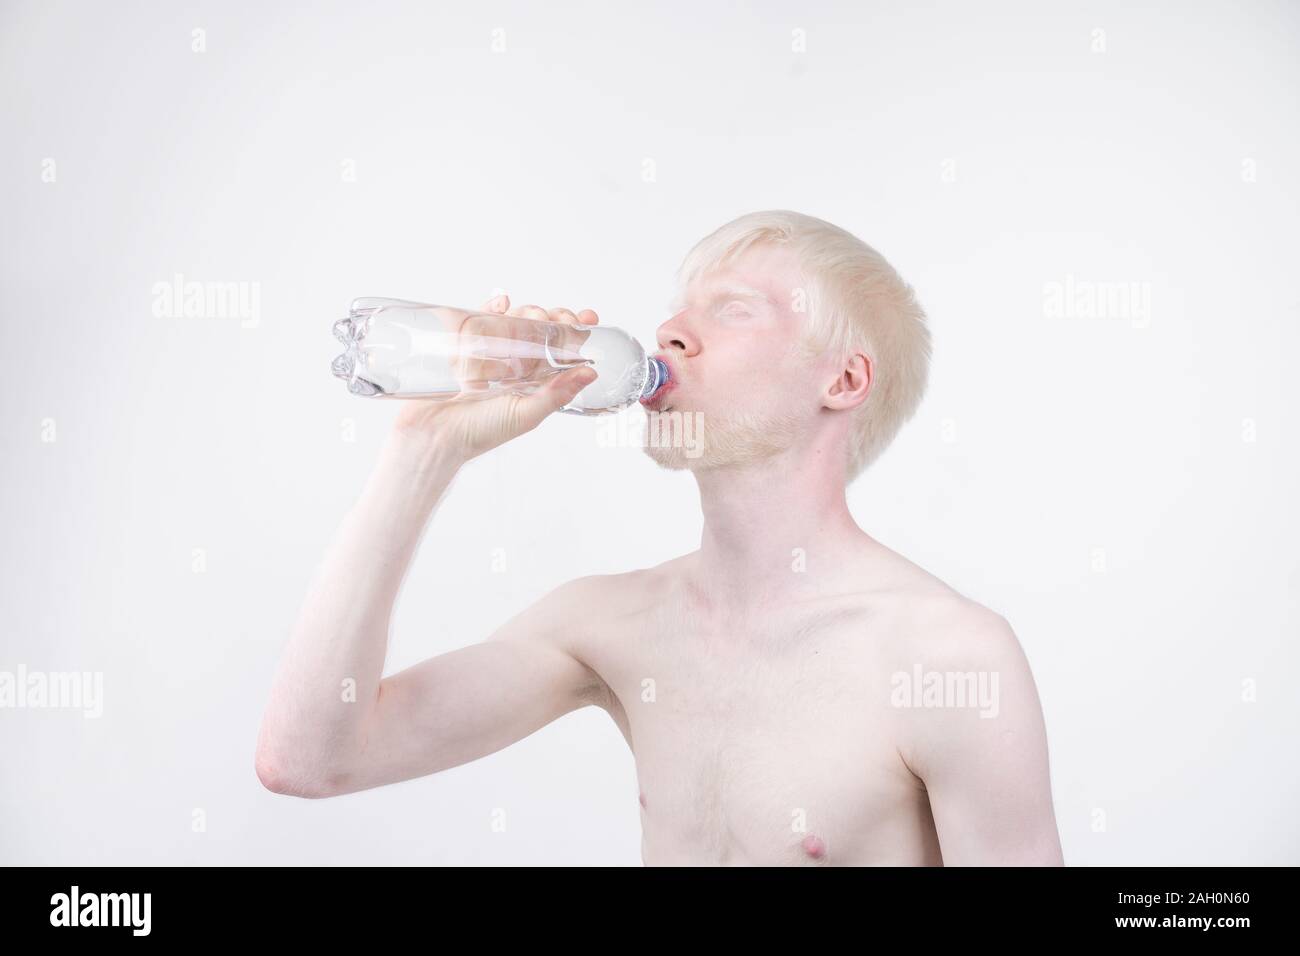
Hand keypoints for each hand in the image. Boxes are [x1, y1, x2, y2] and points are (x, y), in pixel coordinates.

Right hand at [392, 294, 599, 459]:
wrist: (433, 434)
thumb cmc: (480, 432)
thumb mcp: (525, 415)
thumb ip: (556, 395)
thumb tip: (590, 373)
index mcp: (534, 381)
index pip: (562, 350)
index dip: (575, 331)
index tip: (587, 318)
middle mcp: (515, 365)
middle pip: (540, 330)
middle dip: (552, 317)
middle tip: (554, 319)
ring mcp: (490, 352)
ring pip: (515, 320)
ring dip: (527, 310)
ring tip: (530, 315)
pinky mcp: (464, 343)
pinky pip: (481, 317)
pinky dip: (493, 306)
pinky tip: (502, 303)